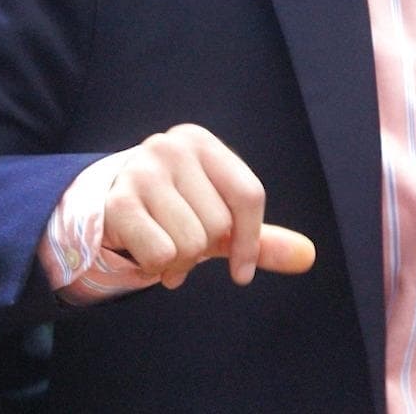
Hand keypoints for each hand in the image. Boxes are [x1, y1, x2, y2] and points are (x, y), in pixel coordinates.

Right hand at [102, 124, 314, 287]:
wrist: (106, 207)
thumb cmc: (174, 209)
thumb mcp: (220, 219)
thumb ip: (261, 238)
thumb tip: (308, 256)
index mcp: (201, 142)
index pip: (248, 195)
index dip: (250, 241)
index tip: (241, 272)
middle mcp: (171, 147)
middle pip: (217, 225)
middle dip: (202, 248)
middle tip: (180, 239)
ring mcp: (141, 171)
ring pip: (190, 243)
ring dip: (178, 261)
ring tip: (162, 244)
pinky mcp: (117, 203)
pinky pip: (161, 255)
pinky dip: (156, 266)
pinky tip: (144, 250)